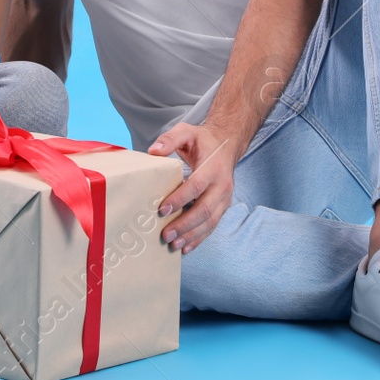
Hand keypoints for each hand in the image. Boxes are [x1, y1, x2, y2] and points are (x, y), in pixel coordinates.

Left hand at [148, 122, 238, 254]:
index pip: (196, 186)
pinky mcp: (223, 206)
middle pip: (204, 209)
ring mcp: (225, 198)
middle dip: (184, 224)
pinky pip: (212, 225)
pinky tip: (186, 247)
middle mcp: (222, 185)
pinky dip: (199, 238)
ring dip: (192, 235)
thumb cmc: (203, 141)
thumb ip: (170, 139)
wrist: (227, 145)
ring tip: (174, 245)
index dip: (179, 199)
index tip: (161, 210)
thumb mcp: (187, 132)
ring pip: (210, 221)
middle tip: (165, 235)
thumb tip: (153, 151)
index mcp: (213, 167)